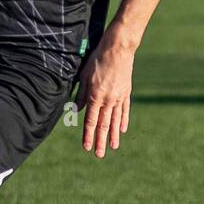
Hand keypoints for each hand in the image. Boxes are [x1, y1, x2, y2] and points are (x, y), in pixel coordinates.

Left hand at [75, 34, 134, 158]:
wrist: (118, 49)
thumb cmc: (97, 60)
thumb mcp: (84, 76)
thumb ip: (81, 95)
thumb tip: (76, 110)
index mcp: (95, 97)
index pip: (90, 121)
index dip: (88, 135)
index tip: (86, 147)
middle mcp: (108, 100)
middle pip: (103, 125)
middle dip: (101, 141)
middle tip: (99, 154)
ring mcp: (119, 97)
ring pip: (115, 121)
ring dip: (113, 135)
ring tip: (113, 147)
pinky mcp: (126, 92)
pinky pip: (124, 110)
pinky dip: (123, 121)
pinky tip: (122, 130)